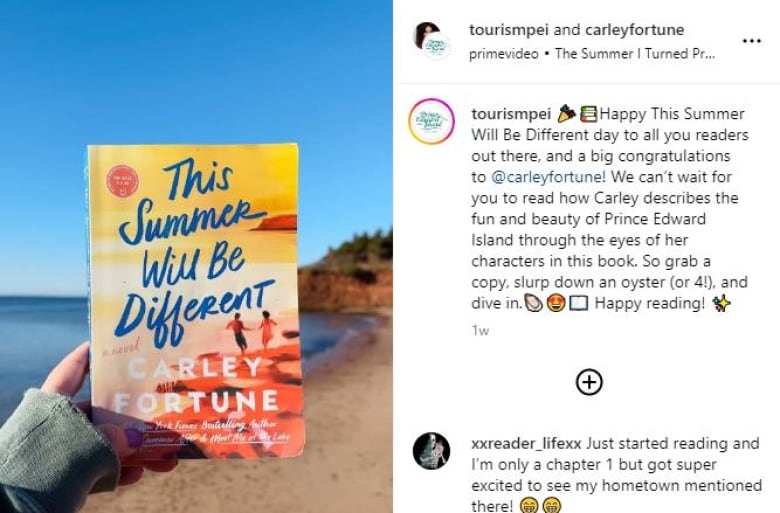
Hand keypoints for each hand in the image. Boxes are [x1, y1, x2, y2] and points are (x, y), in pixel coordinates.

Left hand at [42, 342, 178, 485]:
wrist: (16, 511)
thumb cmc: (47, 467)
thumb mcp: (85, 446)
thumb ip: (114, 438)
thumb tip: (137, 438)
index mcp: (54, 405)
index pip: (73, 371)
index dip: (92, 355)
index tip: (115, 344)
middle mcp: (58, 424)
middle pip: (102, 411)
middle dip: (134, 416)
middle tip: (160, 410)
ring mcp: (63, 451)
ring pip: (107, 444)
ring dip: (138, 450)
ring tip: (166, 457)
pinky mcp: (66, 476)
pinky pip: (100, 469)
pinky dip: (121, 471)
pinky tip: (141, 473)